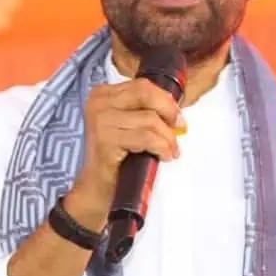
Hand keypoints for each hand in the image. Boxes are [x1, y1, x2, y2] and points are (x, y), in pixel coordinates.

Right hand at [67, 79, 181, 225]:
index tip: (176, 118)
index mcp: (102, 94)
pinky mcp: (105, 140)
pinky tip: (163, 156)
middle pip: (146, 94)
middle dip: (169, 112)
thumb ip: (146, 110)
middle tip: (178, 130)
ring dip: (167, 137)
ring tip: (170, 150)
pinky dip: (161, 147)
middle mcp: (98, 103)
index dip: (165, 101)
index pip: (143, 85)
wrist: (97, 189)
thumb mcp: (129, 125)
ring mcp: (100, 120)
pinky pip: (146, 138)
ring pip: (150, 119)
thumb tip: (175, 110)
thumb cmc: (117, 158)